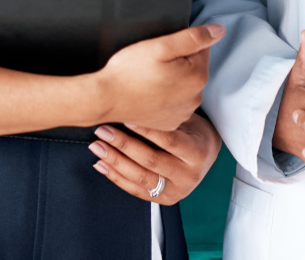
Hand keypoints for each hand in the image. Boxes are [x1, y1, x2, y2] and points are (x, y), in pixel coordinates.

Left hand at [89, 112, 221, 203]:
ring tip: (98, 147)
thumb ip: (168, 118)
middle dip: (123, 145)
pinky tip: (102, 165)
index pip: (169, 141)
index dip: (147, 129)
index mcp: (197, 153)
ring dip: (115, 162)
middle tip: (104, 131)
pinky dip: (116, 177)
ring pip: (139, 178)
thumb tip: (137, 104)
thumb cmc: (195, 132)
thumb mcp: (190, 121)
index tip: (126, 117)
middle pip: (150, 161)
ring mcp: (175, 191)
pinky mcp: (163, 200)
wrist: (206, 156)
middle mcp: (187, 176)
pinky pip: (135, 190)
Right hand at [96, 24, 224, 130]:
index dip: (181, 45)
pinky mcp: (169, 123)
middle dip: (179, 63)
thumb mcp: (161, 45)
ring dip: (173, 79)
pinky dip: (166, 96)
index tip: (163, 52)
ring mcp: (183, 113)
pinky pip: (175, 102)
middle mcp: (195, 98)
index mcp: (198, 77)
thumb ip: (194, 37)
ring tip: (150, 79)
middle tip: (153, 65)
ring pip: (185, 85)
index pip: (201, 49)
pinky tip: (150, 94)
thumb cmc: (129, 71)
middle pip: (194, 68)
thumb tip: (220, 31)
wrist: (104, 99)